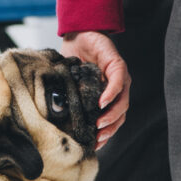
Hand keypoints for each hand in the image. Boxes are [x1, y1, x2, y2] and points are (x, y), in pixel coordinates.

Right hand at [59, 30, 129, 149]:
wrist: (79, 34)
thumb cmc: (74, 59)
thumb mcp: (71, 84)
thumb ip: (71, 98)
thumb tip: (57, 120)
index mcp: (108, 96)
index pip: (111, 120)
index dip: (105, 134)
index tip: (94, 147)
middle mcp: (117, 89)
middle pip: (120, 115)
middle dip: (110, 129)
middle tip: (97, 140)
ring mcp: (120, 78)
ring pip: (122, 102)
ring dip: (112, 115)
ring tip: (99, 125)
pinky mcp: (118, 65)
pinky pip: (118, 83)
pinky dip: (111, 94)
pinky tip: (102, 103)